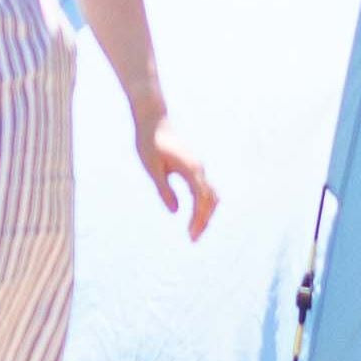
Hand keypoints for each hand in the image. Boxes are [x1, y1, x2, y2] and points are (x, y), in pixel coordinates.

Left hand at [130, 102, 219, 235]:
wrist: (153, 120)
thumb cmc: (149, 143)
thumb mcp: (152, 168)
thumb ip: (164, 189)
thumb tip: (175, 211)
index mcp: (190, 168)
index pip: (201, 200)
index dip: (198, 219)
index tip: (190, 235)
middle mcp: (199, 168)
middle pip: (210, 200)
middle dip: (204, 221)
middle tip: (193, 239)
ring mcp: (198, 167)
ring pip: (211, 195)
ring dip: (206, 214)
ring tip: (195, 231)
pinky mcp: (194, 167)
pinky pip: (205, 189)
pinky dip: (204, 204)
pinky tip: (196, 215)